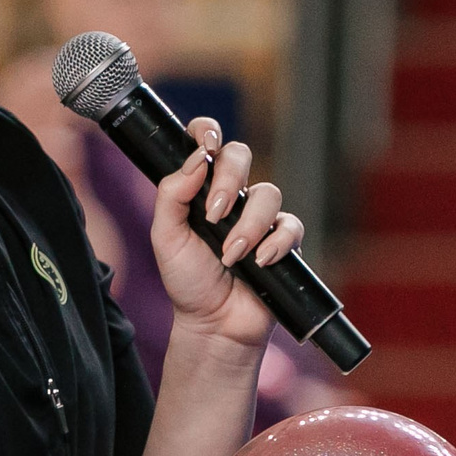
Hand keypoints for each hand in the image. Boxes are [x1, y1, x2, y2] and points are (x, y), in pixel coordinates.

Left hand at [147, 118, 304, 350]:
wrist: (213, 324)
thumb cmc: (187, 280)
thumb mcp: (165, 237)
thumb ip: (171, 195)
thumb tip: (194, 160)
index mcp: (200, 188)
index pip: (207, 143)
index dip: (208, 131)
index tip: (206, 146)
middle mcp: (232, 196)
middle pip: (240, 155)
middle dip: (228, 179)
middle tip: (214, 214)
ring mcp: (259, 217)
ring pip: (267, 193)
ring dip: (248, 224)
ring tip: (231, 254)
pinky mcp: (283, 241)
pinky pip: (290, 225)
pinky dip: (275, 242)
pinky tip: (259, 260)